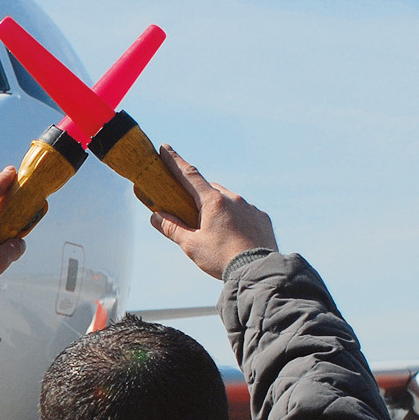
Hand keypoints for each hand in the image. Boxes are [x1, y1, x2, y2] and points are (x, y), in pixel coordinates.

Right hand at [147, 147, 276, 278]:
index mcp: (213, 201)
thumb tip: (156, 217)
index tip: (165, 148)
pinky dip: (236, 218)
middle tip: (191, 209)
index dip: (175, 161)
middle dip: (199, 194)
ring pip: (229, 200)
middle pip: (210, 189)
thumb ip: (172, 228)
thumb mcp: (191, 245)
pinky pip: (245, 212)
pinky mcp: (262, 218)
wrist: (257, 270)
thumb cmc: (221, 258)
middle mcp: (233, 198)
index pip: (189, 175)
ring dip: (219, 207)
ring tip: (216, 230)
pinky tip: (234, 236)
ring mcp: (250, 207)